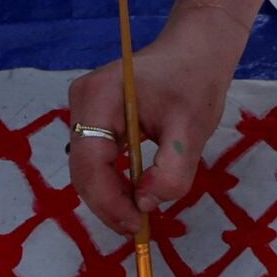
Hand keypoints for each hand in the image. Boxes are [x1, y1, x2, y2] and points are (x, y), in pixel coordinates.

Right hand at [62, 7, 235, 236]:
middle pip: (82, 169)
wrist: (194, 50)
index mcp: (99, 97)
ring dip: (110, 195)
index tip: (137, 225)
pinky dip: (112, 181)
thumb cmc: (195, 82)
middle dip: (108, 203)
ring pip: (86, 169)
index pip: (91, 162)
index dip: (109, 201)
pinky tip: (134, 191)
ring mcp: (83, 110)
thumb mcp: (193, 130)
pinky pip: (95, 160)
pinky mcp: (92, 118)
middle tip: (139, 226)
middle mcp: (81, 102)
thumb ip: (171, 171)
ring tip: (140, 211)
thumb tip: (144, 204)